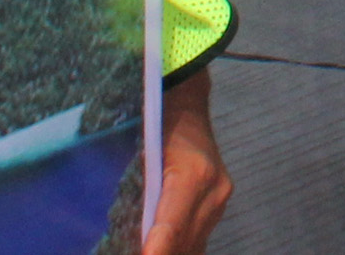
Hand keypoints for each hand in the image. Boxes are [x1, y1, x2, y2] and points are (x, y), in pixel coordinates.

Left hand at [142, 66, 230, 254]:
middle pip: (185, 241)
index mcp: (194, 174)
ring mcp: (220, 198)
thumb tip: (124, 229)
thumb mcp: (143, 152)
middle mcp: (214, 190)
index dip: (158, 248)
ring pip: (194, 245)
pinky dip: (179, 249)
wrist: (187, 105)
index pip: (172, 225)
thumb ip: (139, 190)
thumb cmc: (156, 123)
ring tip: (149, 252)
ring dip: (171, 251)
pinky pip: (198, 239)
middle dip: (161, 253)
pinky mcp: (218, 203)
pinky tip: (162, 249)